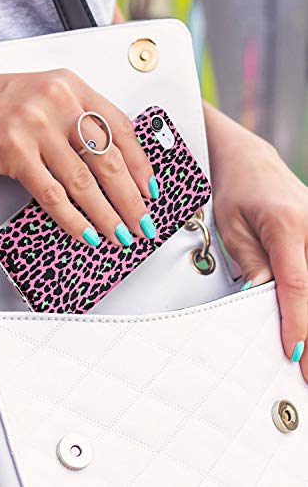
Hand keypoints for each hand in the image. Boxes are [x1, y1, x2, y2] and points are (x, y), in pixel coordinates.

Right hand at [0, 70, 157, 246]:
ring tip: (121, 235)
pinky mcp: (11, 151)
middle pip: (108, 158)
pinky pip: (52, 194)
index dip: (142, 165)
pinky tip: (87, 234)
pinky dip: (73, 220)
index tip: (152, 191)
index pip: (121, 128)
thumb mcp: (36, 102)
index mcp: (69, 86)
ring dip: (108, 214)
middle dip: (131, 199)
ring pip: (84, 180)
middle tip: (144, 223)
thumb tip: (103, 167)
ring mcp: (33, 124)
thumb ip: (70, 125)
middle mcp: (56, 100)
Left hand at [206, 103, 307, 380]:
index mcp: (288, 224)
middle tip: (305, 371)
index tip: (294, 353)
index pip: (297, 284)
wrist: (248, 159)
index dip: (299, 322)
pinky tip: (305, 321)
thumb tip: (261, 302)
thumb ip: (251, 265)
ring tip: (305, 354)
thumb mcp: (230, 227)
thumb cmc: (233, 189)